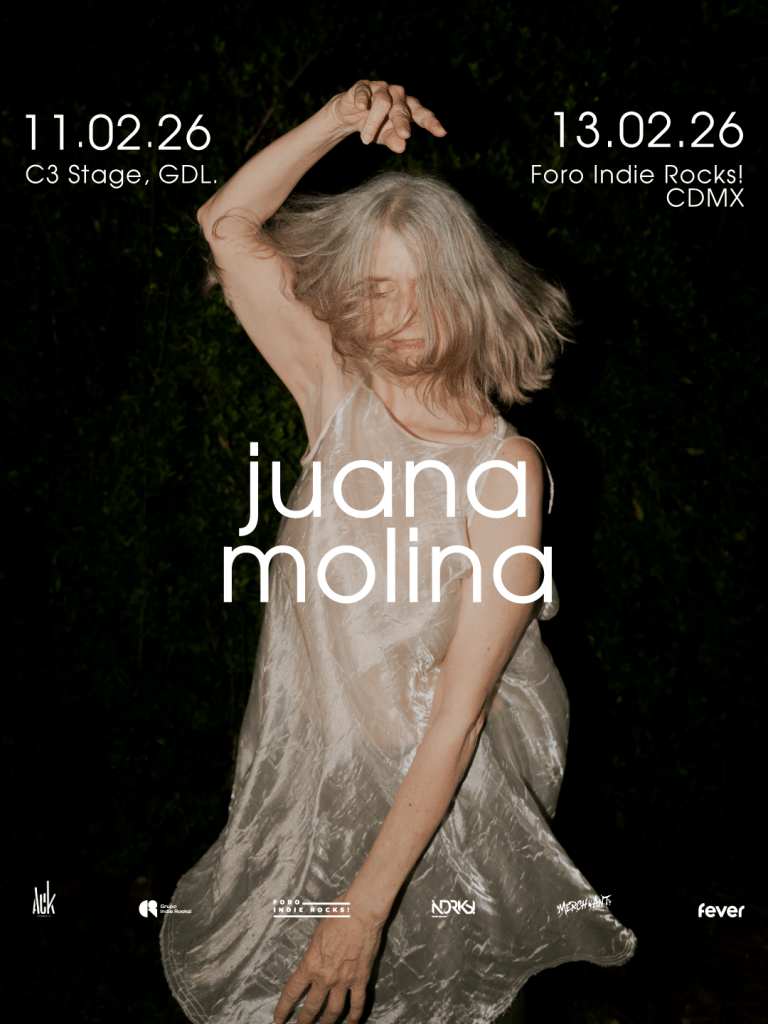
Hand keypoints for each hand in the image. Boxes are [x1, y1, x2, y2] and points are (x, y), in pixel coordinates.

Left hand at [273, 903, 383, 1023]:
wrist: (361, 911)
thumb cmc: (338, 914)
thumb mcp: (317, 933)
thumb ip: (315, 951)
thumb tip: (315, 956)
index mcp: (310, 964)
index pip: (292, 992)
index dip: (284, 1008)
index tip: (279, 1019)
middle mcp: (325, 977)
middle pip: (312, 1007)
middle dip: (304, 1021)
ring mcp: (344, 980)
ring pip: (333, 1010)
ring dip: (327, 1022)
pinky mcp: (361, 979)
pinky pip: (357, 1003)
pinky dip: (354, 1016)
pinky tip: (351, 1022)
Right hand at [328, 80, 445, 150]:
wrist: (349, 115)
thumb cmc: (374, 125)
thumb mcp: (384, 136)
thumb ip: (393, 140)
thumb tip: (401, 147)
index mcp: (408, 107)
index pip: (422, 114)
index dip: (431, 122)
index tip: (441, 133)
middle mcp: (398, 95)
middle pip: (402, 109)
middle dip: (401, 124)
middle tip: (404, 136)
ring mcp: (381, 88)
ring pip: (382, 103)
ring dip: (373, 124)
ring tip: (366, 140)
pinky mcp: (364, 85)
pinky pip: (364, 91)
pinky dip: (362, 100)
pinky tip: (361, 107)